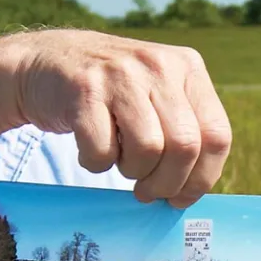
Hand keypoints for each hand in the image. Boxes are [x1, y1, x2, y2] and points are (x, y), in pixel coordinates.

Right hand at [7, 29, 231, 207]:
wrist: (44, 62)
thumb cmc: (108, 93)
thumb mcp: (154, 93)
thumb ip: (180, 129)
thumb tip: (192, 190)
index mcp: (187, 67)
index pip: (217, 135)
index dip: (202, 177)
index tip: (180, 197)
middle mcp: (158, 65)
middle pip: (185, 146)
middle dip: (166, 183)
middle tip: (146, 190)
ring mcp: (120, 75)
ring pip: (147, 150)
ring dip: (130, 171)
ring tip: (118, 160)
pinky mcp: (83, 90)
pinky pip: (102, 150)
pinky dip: (95, 163)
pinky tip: (90, 148)